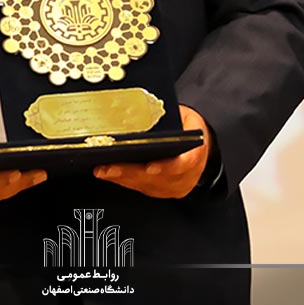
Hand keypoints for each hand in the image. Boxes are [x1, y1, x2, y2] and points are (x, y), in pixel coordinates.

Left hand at [93, 105, 210, 198]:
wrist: (199, 148)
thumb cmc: (190, 131)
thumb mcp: (187, 118)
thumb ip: (172, 119)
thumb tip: (144, 113)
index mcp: (195, 155)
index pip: (183, 164)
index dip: (167, 167)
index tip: (150, 167)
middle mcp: (184, 176)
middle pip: (157, 178)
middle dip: (131, 172)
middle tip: (111, 166)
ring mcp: (172, 187)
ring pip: (145, 185)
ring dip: (122, 178)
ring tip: (103, 169)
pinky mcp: (160, 191)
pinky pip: (139, 188)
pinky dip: (123, 180)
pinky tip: (108, 173)